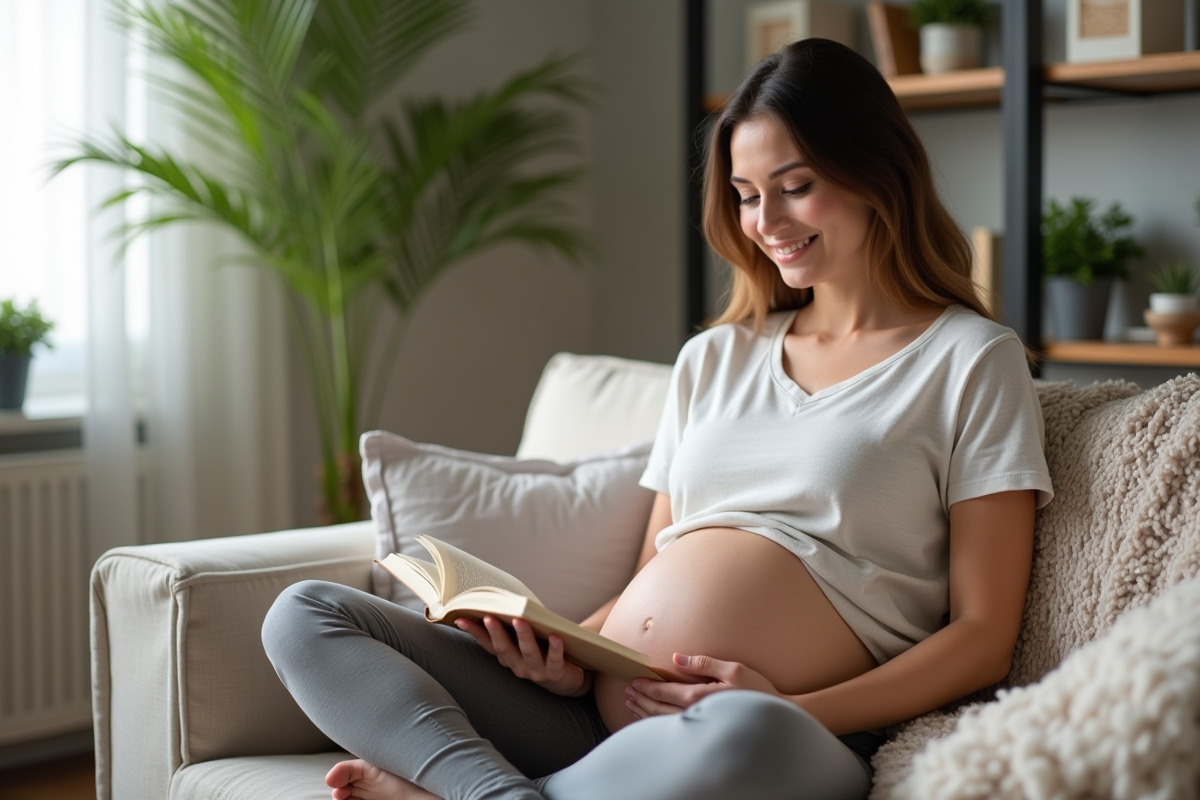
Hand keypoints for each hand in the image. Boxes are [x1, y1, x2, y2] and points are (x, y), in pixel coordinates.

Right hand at [455, 615, 592, 696]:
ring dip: (523, 636)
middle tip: (488, 616)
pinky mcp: (556, 674)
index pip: (488, 644)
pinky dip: (555, 648)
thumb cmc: (543, 652)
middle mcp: (518, 667)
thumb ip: (514, 628)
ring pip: (528, 653)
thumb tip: (500, 602)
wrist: (568, 680)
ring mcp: (536, 672)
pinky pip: (555, 660)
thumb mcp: (525, 641)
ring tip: (520, 620)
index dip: (474, 632)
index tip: (460, 618)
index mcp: (508, 657)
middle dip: (496, 632)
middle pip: (505, 649)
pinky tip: (556, 636)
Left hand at [625, 653, 778, 719]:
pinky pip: (673, 729)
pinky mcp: (704, 731)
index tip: (634, 681)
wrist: (775, 717)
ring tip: (632, 704)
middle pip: (658, 709)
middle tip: (627, 692)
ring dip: (644, 712)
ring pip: (663, 722)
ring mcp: (699, 725)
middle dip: (641, 699)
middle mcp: (695, 714)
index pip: (665, 692)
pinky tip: (651, 719)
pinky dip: (657, 723)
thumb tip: (676, 658)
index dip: (647, 686)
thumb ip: (703, 663)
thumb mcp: (733, 669)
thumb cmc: (757, 691)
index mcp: (699, 697)